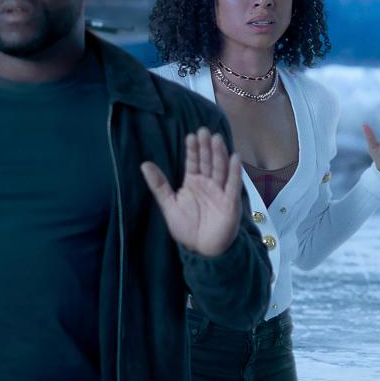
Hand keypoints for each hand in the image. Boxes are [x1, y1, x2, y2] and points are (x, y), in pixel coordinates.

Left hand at [140, 128, 242, 257]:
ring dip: (219, 154)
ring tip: (216, 138)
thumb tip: (144, 164)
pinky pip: (232, 184)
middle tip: (204, 130)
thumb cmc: (186, 228)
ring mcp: (220, 192)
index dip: (193, 150)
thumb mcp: (168, 204)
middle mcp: (208, 184)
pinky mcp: (230, 202)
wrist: (202, 250)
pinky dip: (234, 171)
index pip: (194, 162)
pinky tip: (234, 157)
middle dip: (206, 147)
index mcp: (193, 183)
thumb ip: (158, 185)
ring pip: (220, 169)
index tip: (190, 136)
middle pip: (208, 162)